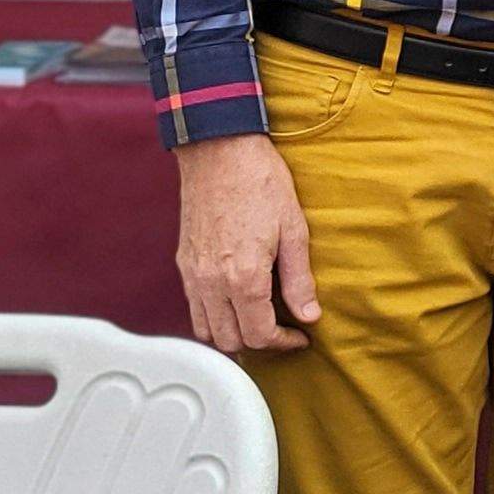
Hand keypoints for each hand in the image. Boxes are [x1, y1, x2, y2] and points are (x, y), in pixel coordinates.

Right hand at [175, 134, 317, 352]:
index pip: (259, 335)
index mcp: (243, 277)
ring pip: (206, 330)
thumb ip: (299, 279)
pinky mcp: (184, 262)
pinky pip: (193, 307)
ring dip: (232, 334)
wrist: (220, 150)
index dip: (283, 343)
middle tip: (282, 330)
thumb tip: (309, 315)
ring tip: (258, 320)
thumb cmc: (260, 182)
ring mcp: (193, 274)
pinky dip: (213, 317)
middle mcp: (211, 282)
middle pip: (230, 340)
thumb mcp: (294, 229)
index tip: (299, 335)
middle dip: (259, 343)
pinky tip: (235, 302)